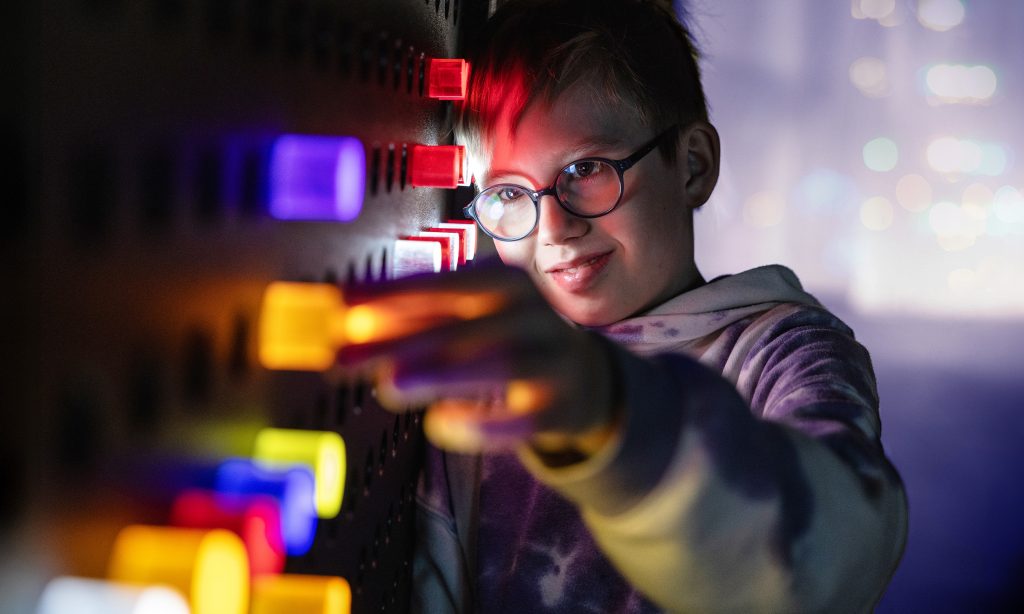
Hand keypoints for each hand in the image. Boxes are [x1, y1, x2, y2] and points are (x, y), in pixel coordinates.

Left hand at [336, 261, 618, 457]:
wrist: (583, 377)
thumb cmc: (505, 339)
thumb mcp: (468, 318)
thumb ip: (411, 319)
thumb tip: (340, 324)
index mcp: (504, 281)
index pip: (443, 284)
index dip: (391, 294)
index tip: (339, 307)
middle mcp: (533, 313)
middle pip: (463, 323)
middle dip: (402, 339)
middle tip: (347, 357)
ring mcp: (552, 359)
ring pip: (498, 363)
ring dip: (442, 373)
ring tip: (390, 386)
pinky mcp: (561, 407)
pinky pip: (522, 418)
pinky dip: (482, 424)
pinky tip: (440, 425)